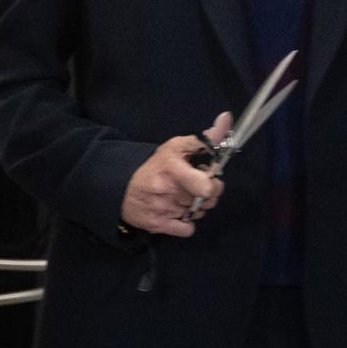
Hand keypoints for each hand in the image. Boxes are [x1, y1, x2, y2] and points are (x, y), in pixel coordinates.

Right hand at [120, 114, 230, 237]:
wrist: (120, 187)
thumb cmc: (155, 166)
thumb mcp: (176, 147)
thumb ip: (204, 138)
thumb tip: (227, 118)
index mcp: (173, 169)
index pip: (207, 186)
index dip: (214, 183)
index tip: (207, 176)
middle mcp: (168, 191)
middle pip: (208, 201)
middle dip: (207, 194)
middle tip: (196, 187)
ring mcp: (163, 210)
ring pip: (199, 214)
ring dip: (196, 207)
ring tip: (181, 197)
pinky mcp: (158, 225)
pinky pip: (188, 230)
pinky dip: (186, 224)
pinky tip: (177, 213)